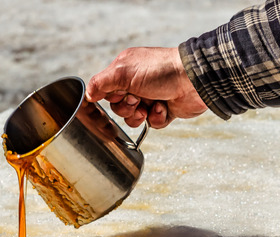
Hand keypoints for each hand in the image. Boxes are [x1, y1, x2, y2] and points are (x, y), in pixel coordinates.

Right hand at [86, 47, 207, 128]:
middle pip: (119, 107)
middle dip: (127, 108)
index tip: (119, 96)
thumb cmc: (160, 71)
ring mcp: (152, 97)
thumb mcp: (123, 72)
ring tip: (149, 106)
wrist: (193, 80)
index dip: (111, 98)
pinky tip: (164, 107)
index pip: (107, 90)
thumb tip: (87, 94)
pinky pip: (153, 123)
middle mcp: (138, 83)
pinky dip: (157, 118)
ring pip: (134, 118)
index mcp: (125, 70)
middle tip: (137, 100)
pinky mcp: (165, 109)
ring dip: (140, 115)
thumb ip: (101, 82)